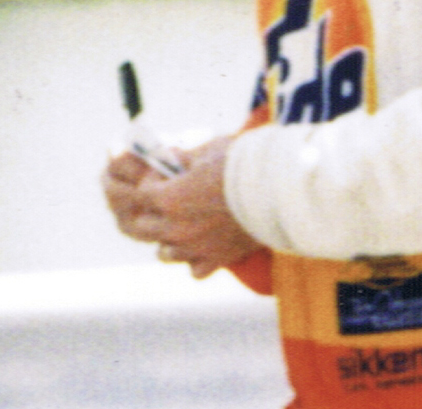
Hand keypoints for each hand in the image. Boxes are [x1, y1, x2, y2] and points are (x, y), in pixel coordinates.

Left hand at [101, 134, 263, 278]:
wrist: (280, 188)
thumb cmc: (243, 163)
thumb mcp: (208, 151)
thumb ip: (185, 159)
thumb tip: (172, 159)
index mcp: (170, 198)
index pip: (142, 192)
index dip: (151, 180)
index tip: (165, 172)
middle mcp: (176, 228)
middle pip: (142, 228)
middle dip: (149, 212)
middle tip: (166, 201)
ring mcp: (196, 247)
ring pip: (164, 253)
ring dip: (168, 239)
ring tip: (184, 224)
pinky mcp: (219, 259)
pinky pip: (195, 269)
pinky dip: (195, 259)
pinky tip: (206, 243)